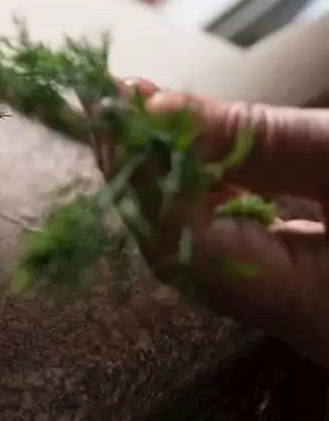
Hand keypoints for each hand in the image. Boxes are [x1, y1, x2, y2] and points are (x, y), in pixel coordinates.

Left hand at [109, 80, 328, 367]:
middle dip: (140, 172)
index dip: (138, 172)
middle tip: (112, 101)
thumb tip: (150, 107)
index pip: (183, 244)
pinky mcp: (309, 277)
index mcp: (308, 307)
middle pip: (181, 248)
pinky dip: (209, 187)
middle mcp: (296, 319)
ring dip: (169, 175)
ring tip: (144, 111)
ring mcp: (301, 302)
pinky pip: (237, 236)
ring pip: (203, 242)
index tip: (113, 104)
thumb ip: (255, 139)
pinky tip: (194, 143)